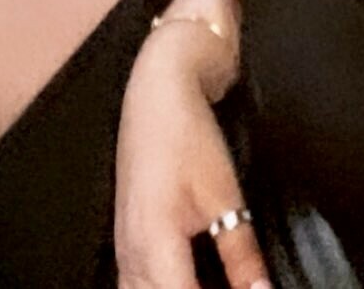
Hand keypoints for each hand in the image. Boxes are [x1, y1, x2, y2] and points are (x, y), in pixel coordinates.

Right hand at [115, 23, 270, 288]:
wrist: (156, 94)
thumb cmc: (189, 136)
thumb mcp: (226, 195)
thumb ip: (241, 255)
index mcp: (155, 247)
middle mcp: (130, 256)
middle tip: (232, 286)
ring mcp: (122, 248)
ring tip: (209, 281)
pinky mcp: (124, 239)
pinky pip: (133, 285)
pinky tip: (186, 279)